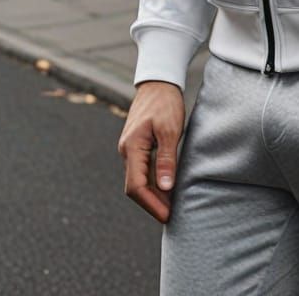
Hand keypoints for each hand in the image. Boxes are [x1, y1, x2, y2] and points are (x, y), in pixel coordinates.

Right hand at [118, 80, 184, 222]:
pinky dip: (154, 182)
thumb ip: (167, 158)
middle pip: (135, 187)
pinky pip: (142, 170)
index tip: (166, 216)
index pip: (136, 186)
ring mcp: (130, 149)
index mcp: (132, 147)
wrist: (159, 82)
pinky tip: (167, 188)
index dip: (151, 204)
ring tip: (171, 206)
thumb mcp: (170, 129)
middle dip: (152, 204)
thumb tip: (165, 188)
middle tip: (171, 216)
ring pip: (138, 180)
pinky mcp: (137, 146)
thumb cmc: (165, 103)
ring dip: (153, 194)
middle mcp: (127, 151)